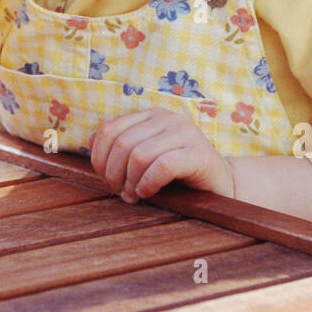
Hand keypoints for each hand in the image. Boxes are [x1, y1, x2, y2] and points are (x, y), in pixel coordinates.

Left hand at [89, 109, 234, 202]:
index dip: (99, 157)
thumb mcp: (146, 159)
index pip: (110, 129)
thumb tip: (90, 142)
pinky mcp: (199, 154)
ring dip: (130, 181)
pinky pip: (163, 166)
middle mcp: (168, 118)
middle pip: (122, 144)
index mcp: (151, 116)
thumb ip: (121, 149)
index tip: (105, 179)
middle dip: (114, 173)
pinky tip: (148, 192)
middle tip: (120, 192)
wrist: (221, 184)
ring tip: (134, 195)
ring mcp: (186, 133)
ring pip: (140, 155)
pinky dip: (148, 183)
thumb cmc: (178, 174)